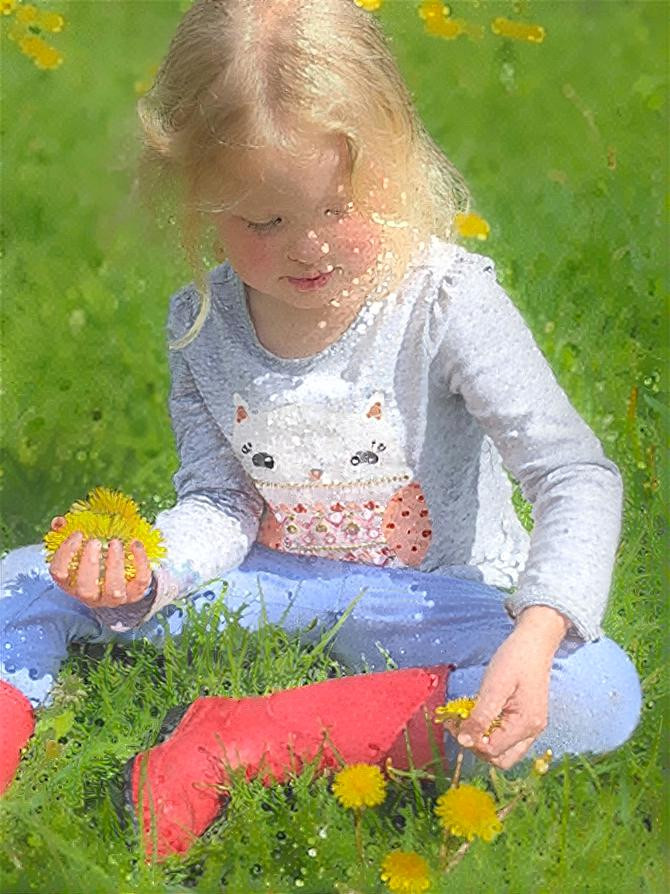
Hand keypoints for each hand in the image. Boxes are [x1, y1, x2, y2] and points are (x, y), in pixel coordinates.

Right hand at [48, 516, 151, 607]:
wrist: (124, 579)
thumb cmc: (96, 561)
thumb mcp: (81, 548)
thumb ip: (68, 534)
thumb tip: (59, 522)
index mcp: (72, 583)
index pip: (59, 574)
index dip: (65, 554)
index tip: (78, 534)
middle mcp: (91, 596)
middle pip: (85, 589)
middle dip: (89, 564)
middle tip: (95, 542)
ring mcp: (113, 598)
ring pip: (114, 590)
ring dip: (114, 565)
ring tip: (115, 543)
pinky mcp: (135, 593)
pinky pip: (140, 581)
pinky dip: (140, 562)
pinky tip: (135, 544)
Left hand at [446, 606, 569, 768]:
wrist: (534, 643)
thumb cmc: (515, 659)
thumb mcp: (494, 685)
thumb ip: (481, 716)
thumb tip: (464, 740)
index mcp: (526, 724)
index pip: (493, 750)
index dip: (470, 740)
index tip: (453, 722)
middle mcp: (532, 731)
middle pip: (500, 758)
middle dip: (476, 746)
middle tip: (459, 725)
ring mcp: (531, 727)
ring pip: (503, 751)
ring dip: (482, 740)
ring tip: (465, 720)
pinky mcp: (526, 720)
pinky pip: (506, 737)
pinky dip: (490, 732)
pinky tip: (478, 715)